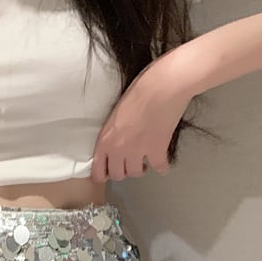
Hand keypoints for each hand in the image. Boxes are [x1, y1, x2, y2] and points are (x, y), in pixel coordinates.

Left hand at [90, 55, 194, 182]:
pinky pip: (159, 168)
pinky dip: (162, 166)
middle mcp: (119, 150)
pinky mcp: (157, 151)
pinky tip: (163, 162)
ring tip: (145, 161)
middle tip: (130, 163)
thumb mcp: (115, 114)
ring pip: (136, 173)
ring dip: (141, 169)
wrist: (163, 85)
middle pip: (118, 175)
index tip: (109, 173)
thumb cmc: (139, 90)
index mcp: (105, 140)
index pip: (98, 171)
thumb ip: (112, 134)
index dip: (103, 175)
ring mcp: (138, 152)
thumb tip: (116, 144)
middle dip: (123, 170)